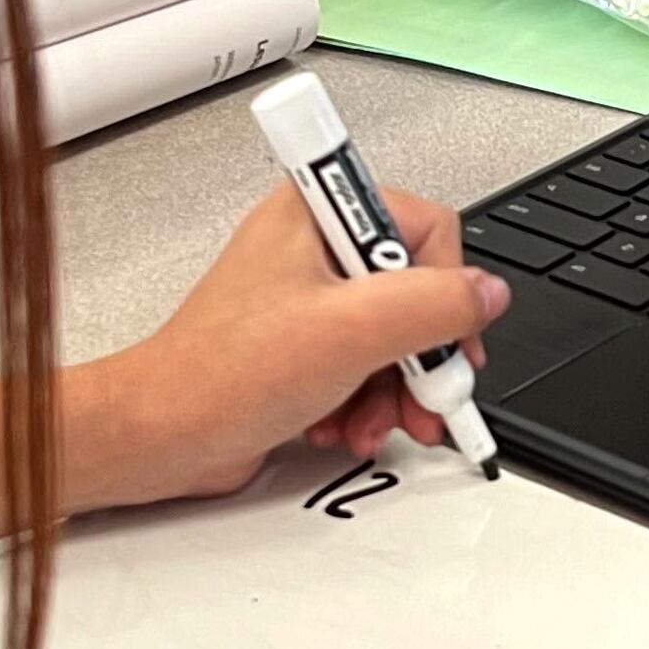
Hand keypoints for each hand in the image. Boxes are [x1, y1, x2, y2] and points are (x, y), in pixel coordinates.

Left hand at [77, 183, 508, 506]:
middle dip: (423, 356)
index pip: (426, 229)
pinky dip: (367, 403)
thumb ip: (433, 306)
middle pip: (415, 292)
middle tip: (426, 393)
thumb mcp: (349, 332)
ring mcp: (307, 300)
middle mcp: (313, 248)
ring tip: (377, 422)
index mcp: (317, 211)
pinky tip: (346, 426)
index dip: (448, 290)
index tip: (447, 340)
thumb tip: (486, 295)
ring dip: (396, 391)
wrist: (162, 437)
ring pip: (393, 338)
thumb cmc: (219, 376)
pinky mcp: (301, 347)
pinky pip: (364, 368)